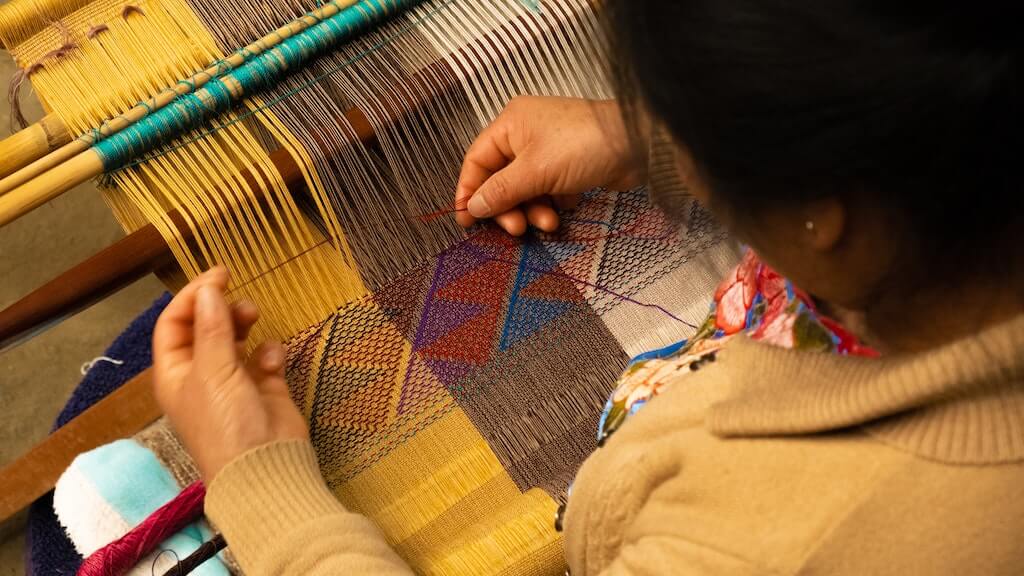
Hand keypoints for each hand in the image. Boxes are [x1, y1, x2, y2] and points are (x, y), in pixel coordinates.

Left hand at [152, 267, 308, 482]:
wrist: (265, 466)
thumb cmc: (226, 422)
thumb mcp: (213, 371)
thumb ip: (212, 327)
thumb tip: (209, 290)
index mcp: (176, 372)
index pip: (174, 324)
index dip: (192, 297)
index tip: (219, 275)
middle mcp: (202, 374)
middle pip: (205, 327)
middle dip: (221, 308)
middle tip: (241, 300)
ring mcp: (235, 381)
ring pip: (237, 338)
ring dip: (245, 323)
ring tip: (256, 317)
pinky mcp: (265, 387)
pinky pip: (266, 357)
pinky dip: (270, 352)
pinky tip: (274, 360)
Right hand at [455, 96, 646, 235]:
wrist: (636, 144)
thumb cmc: (583, 145)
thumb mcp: (535, 171)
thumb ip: (501, 191)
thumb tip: (473, 207)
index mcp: (510, 124)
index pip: (477, 160)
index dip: (469, 190)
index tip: (466, 219)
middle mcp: (525, 134)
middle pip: (501, 179)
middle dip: (509, 207)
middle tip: (517, 228)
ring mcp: (548, 150)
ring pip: (526, 189)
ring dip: (533, 209)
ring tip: (549, 222)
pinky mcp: (568, 166)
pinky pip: (547, 190)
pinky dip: (552, 203)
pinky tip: (565, 208)